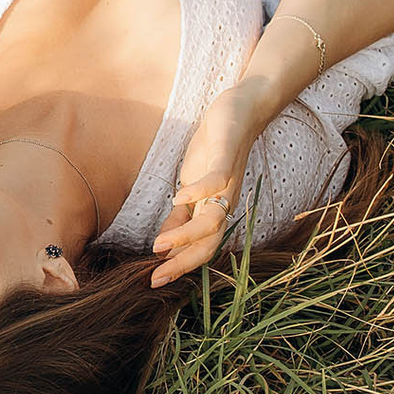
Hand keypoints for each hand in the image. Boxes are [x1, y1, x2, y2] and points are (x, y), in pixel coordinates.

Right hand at [150, 79, 264, 286]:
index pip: (199, 248)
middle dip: (182, 263)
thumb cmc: (213, 150)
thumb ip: (180, 216)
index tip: (154, 281)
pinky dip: (197, 192)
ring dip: (185, 235)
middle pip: (208, 244)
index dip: (178, 266)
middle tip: (157, 277)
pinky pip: (214, 181)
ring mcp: (226, 184)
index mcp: (212, 211)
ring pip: (211, 220)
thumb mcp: (190, 187)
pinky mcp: (225, 159)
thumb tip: (164, 244)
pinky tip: (177, 197)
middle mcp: (223, 204)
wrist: (240, 112)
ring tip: (160, 244)